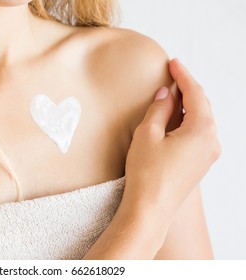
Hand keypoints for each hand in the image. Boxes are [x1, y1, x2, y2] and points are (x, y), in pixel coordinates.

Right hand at [123, 58, 220, 221]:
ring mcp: (208, 154)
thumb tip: (166, 93)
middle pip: (202, 105)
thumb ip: (159, 108)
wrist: (150, 209)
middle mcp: (211, 141)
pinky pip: (199, 134)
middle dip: (188, 89)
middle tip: (172, 76)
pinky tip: (176, 119)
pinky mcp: (201, 164)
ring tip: (172, 96)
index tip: (173, 62)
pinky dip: (189, 122)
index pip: (195, 93)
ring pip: (202, 120)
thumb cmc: (147, 173)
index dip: (183, 75)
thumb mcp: (148, 134)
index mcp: (202, 130)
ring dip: (188, 106)